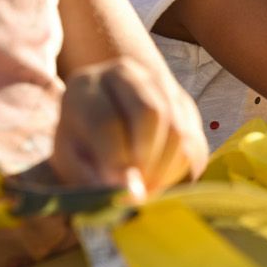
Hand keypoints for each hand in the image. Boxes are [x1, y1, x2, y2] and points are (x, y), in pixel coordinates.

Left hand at [51, 57, 207, 196]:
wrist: (101, 118)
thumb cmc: (81, 147)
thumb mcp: (72, 162)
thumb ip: (92, 178)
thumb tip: (133, 192)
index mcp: (84, 87)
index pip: (107, 122)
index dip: (115, 162)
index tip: (117, 192)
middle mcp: (123, 73)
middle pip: (151, 113)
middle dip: (148, 161)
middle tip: (139, 191)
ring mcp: (158, 84)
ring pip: (179, 129)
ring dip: (167, 169)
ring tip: (148, 188)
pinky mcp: (184, 103)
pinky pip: (194, 143)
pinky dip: (181, 170)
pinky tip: (160, 179)